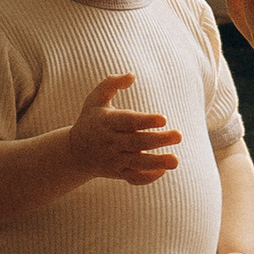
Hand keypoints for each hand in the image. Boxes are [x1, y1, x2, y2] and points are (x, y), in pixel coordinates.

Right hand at [66, 73, 182, 186]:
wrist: (74, 152)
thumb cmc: (90, 120)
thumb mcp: (94, 99)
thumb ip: (111, 84)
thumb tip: (131, 75)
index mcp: (107, 122)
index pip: (128, 121)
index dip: (145, 120)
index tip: (163, 118)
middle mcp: (111, 141)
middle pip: (137, 142)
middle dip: (158, 140)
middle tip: (179, 135)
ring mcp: (115, 159)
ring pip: (137, 163)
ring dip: (157, 163)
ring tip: (175, 161)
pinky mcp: (118, 172)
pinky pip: (133, 178)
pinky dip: (147, 178)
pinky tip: (162, 170)